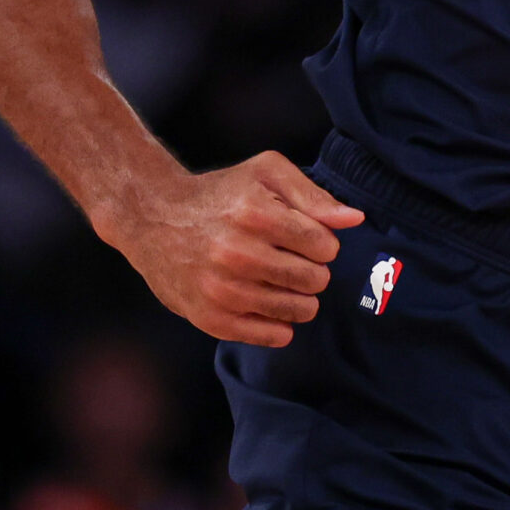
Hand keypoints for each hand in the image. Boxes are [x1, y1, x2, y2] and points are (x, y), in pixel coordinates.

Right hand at [101, 151, 362, 346]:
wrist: (154, 218)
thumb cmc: (220, 193)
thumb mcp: (266, 173)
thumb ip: (313, 195)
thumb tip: (354, 219)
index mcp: (256, 215)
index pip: (325, 246)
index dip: (323, 243)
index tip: (306, 239)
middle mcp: (238, 254)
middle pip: (314, 280)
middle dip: (313, 271)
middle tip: (294, 261)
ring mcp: (222, 291)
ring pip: (298, 310)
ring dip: (300, 298)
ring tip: (283, 281)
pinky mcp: (210, 318)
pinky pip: (271, 336)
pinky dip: (280, 325)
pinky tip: (271, 304)